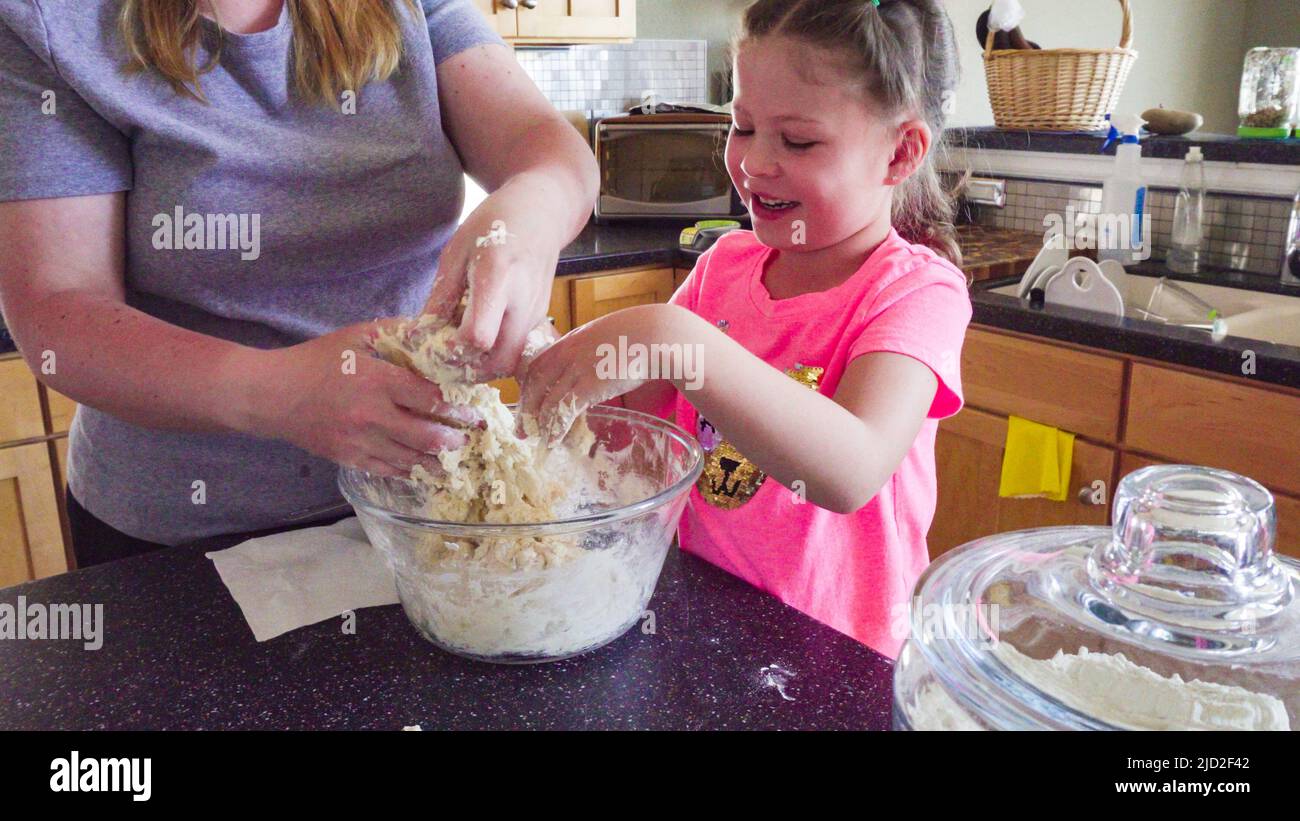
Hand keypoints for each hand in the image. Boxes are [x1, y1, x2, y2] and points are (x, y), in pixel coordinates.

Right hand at [251, 322, 480, 477]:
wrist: (270, 395)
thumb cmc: (315, 361)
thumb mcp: (356, 336)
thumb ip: (396, 332)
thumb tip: (434, 329)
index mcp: (377, 381)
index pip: (430, 398)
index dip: (458, 407)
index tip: (474, 410)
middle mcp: (372, 415)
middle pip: (428, 435)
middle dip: (456, 439)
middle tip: (470, 436)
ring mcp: (360, 442)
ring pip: (412, 460)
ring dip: (440, 461)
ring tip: (457, 458)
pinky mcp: (350, 459)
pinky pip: (390, 471)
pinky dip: (413, 472)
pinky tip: (428, 469)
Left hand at [424, 205, 560, 380]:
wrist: (541, 212)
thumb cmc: (494, 224)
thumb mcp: (456, 252)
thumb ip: (441, 296)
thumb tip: (421, 335)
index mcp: (498, 278)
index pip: (479, 336)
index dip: (453, 348)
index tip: (434, 339)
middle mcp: (523, 302)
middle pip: (499, 362)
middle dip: (469, 368)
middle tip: (444, 355)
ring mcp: (536, 313)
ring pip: (510, 361)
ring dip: (483, 365)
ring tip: (459, 346)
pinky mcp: (540, 318)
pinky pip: (517, 348)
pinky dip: (495, 352)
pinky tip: (478, 333)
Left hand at [519, 305, 674, 443]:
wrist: (656, 334)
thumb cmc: (640, 334)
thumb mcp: (607, 335)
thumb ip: (593, 349)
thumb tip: (595, 364)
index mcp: (571, 340)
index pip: (538, 364)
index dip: (529, 385)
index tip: (527, 401)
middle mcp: (567, 354)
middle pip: (535, 384)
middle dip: (526, 408)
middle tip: (522, 428)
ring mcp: (576, 370)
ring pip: (547, 400)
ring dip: (539, 423)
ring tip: (537, 438)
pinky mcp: (589, 386)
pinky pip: (564, 410)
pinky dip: (556, 428)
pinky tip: (553, 440)